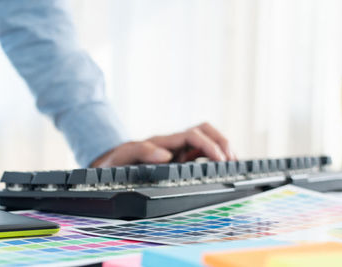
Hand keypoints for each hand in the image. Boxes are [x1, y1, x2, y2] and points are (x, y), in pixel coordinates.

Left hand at [91, 122, 234, 167]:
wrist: (108, 167)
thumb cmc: (115, 161)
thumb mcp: (122, 156)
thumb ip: (141, 152)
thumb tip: (165, 155)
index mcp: (163, 142)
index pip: (193, 135)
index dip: (209, 145)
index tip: (220, 159)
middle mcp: (173, 143)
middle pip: (205, 130)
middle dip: (222, 142)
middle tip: (232, 160)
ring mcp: (177, 150)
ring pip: (206, 140)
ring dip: (221, 148)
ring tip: (233, 164)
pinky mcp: (178, 159)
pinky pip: (201, 153)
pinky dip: (214, 158)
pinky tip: (222, 169)